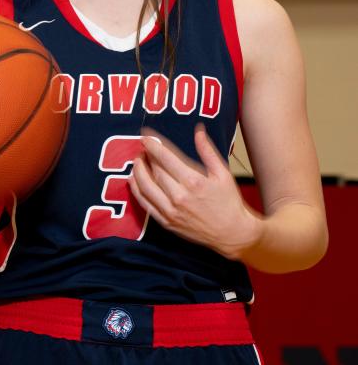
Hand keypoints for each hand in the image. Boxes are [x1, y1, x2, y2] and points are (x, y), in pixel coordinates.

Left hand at [129, 125, 263, 260]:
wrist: (232, 234)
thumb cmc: (229, 202)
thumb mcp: (223, 174)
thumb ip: (207, 151)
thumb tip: (198, 130)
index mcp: (194, 182)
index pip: (166, 159)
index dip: (153, 146)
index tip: (145, 138)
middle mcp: (180, 196)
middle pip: (155, 171)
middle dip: (146, 157)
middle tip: (142, 148)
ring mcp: (171, 211)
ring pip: (146, 187)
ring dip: (137, 172)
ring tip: (136, 161)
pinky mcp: (166, 222)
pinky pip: (145, 204)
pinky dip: (136, 191)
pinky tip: (133, 180)